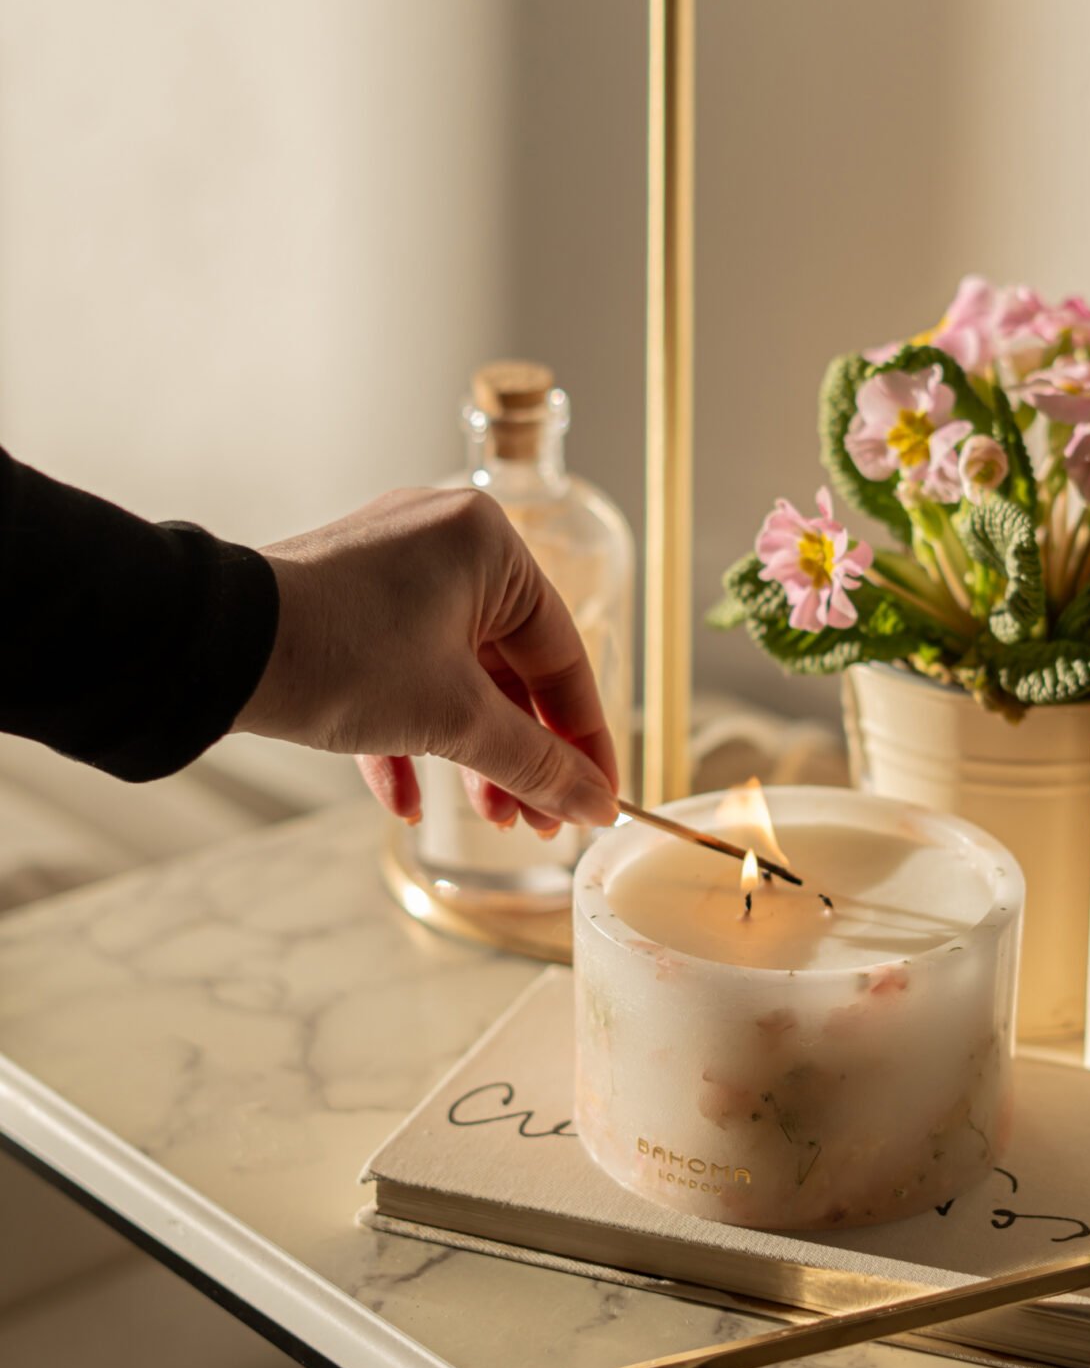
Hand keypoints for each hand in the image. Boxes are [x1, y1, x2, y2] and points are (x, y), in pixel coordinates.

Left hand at [236, 487, 619, 832]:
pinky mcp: (347, 601)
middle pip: (510, 670)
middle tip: (541, 823)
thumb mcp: (455, 719)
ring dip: (470, 754)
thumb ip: (536, 763)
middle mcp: (446, 544)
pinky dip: (408, 734)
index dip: (584, 739)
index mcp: (491, 547)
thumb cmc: (341, 655)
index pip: (563, 654)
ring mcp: (391, 570)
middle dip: (521, 756)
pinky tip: (406, 800)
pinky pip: (400, 672)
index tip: (600, 797)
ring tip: (486, 821)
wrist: (212, 649)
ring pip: (455, 676)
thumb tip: (594, 803)